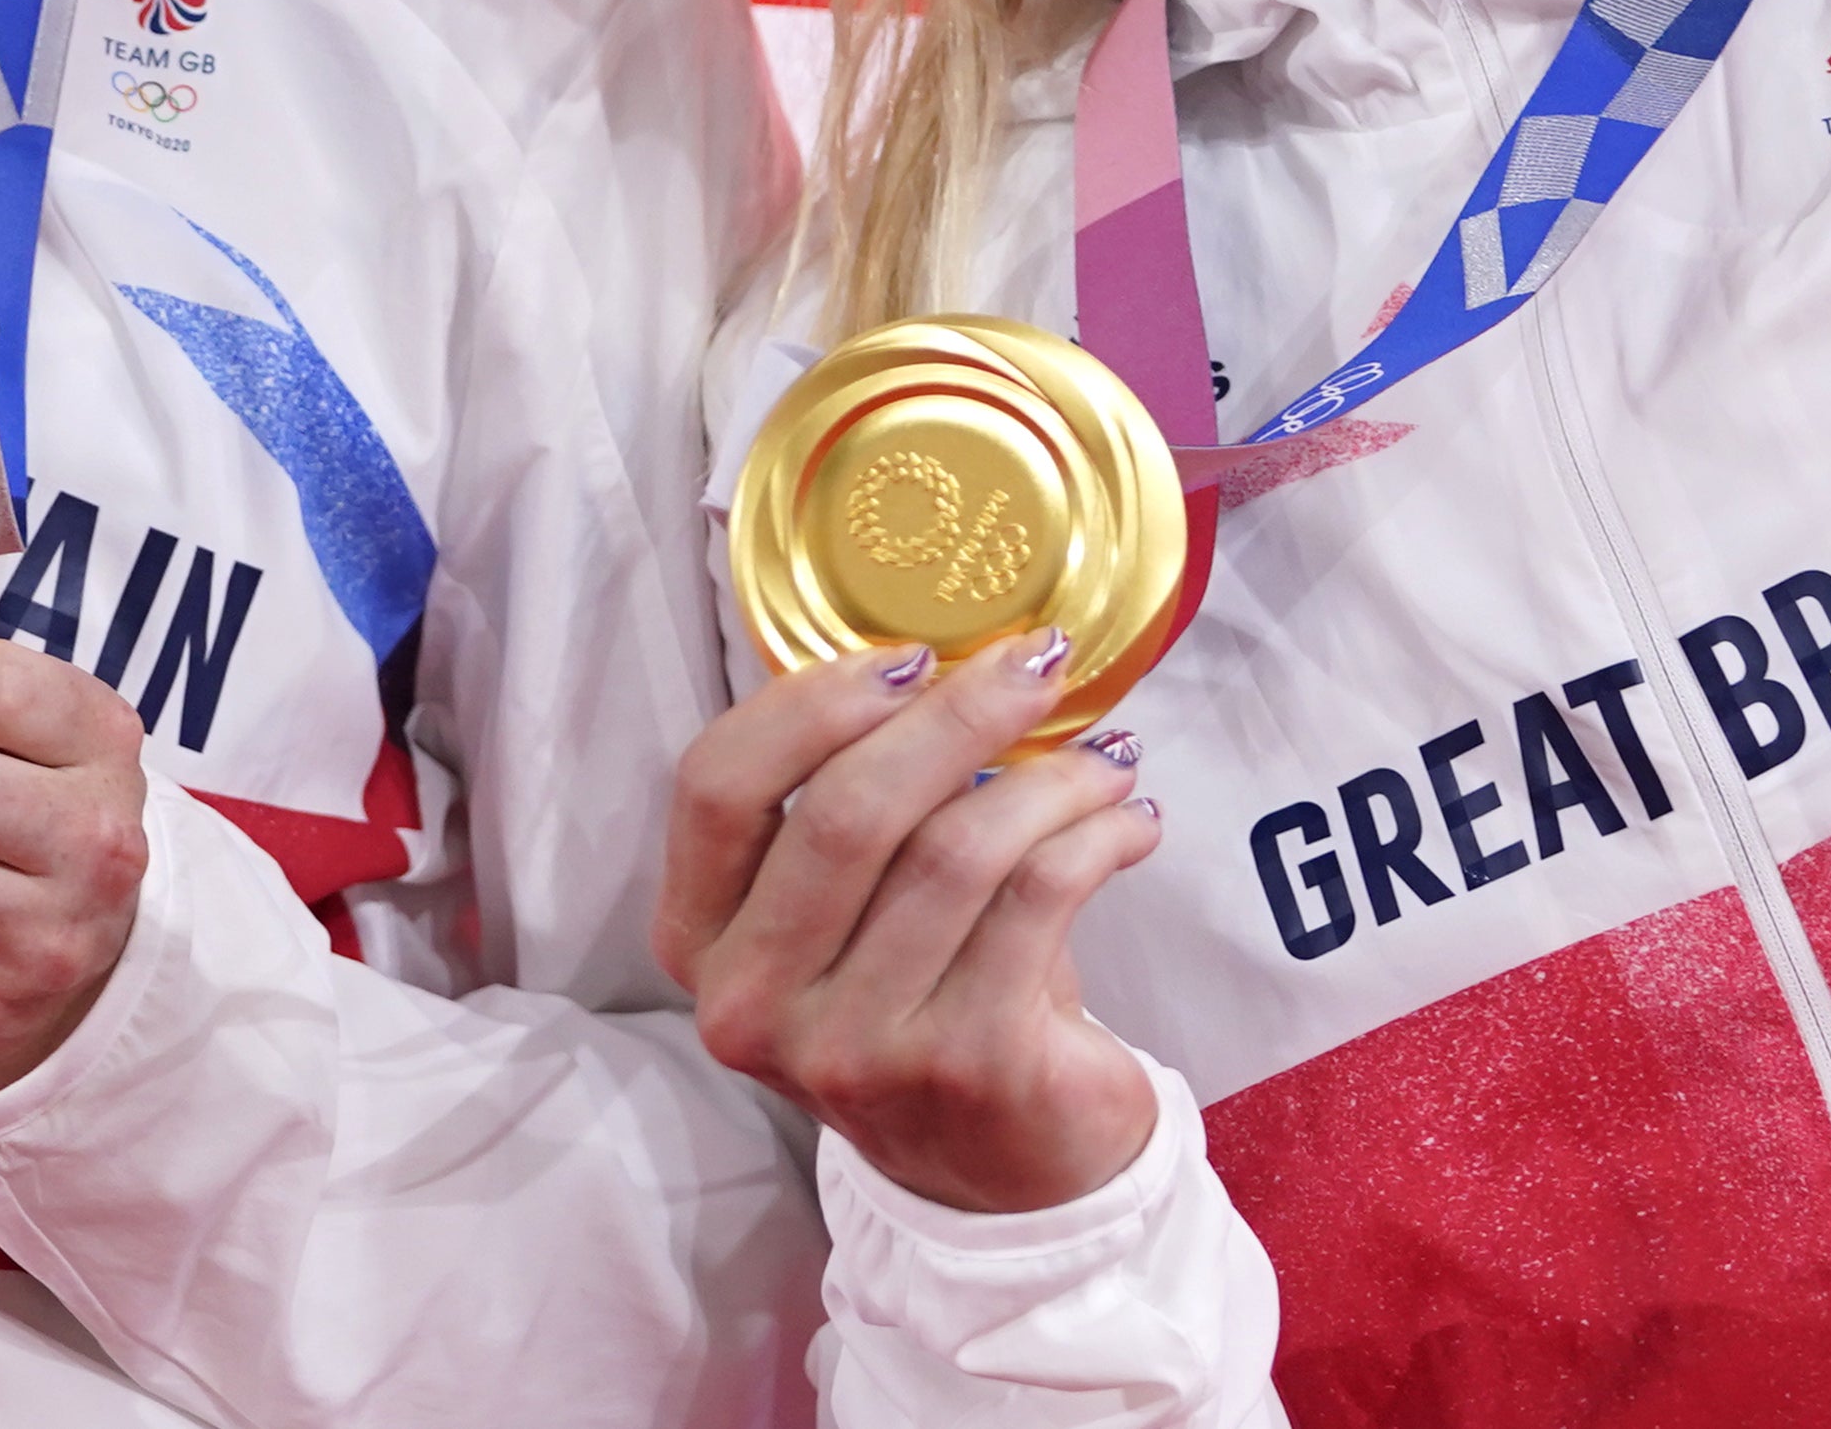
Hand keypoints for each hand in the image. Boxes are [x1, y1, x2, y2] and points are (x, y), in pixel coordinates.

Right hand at [657, 634, 1164, 1213]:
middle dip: (955, 714)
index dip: (810, 703)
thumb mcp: (845, 913)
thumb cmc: (925, 999)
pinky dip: (1097, 838)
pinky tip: (1131, 826)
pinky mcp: (965, 1067)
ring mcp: (854, 1048)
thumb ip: (850, 801)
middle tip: (1035, 664)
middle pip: (843, 811)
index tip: (909, 655)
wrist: (1006, 1176)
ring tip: (1106, 761)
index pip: (716, 787)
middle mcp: (755, 1005)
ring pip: (955, 850)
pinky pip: (1038, 899)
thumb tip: (947, 659)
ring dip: (1051, 778)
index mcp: (700, 943)